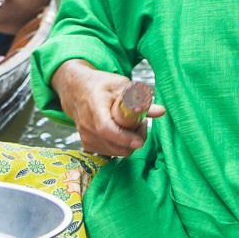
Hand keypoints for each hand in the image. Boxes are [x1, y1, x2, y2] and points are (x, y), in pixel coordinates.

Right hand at [51, 60, 165, 157]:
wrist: (76, 90)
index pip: (106, 128)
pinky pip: (109, 152)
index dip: (124, 137)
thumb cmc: (101, 86)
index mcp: (94, 106)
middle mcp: (87, 125)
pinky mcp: (87, 144)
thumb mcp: (121, 85)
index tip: (140, 141)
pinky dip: (119, 147)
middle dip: (134, 140)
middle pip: (114, 144)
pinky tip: (123, 133)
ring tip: (132, 126)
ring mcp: (85, 137)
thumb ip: (141, 101)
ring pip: (114, 151)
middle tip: (142, 124)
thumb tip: (162, 111)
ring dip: (128, 144)